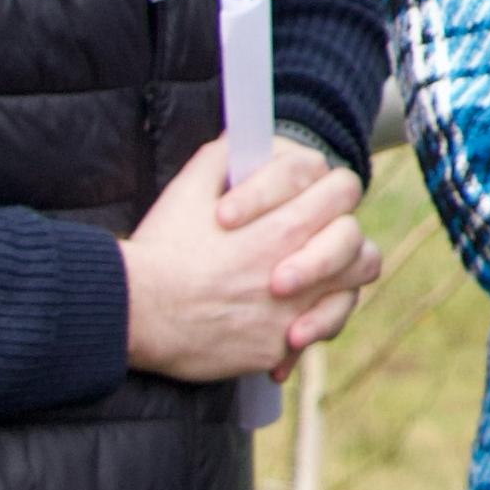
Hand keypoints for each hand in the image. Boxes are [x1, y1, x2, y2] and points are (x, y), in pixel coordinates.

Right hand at [123, 136, 379, 384]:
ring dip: (337, 276)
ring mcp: (294, 311)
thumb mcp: (190, 187)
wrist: (134, 311)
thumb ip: (228, 157)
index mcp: (284, 225)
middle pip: (355, 240)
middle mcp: (299, 268)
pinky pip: (322, 329)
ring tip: (304, 275)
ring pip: (353, 285)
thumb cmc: (161, 249)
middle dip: (334, 233)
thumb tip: (249, 144)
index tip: (278, 202)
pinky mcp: (280, 345)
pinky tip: (287, 320)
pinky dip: (313, 325)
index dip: (314, 187)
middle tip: (299, 237)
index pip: (341, 190)